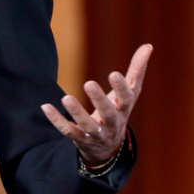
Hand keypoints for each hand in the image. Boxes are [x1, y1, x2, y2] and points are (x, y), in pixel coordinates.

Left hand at [40, 44, 151, 165]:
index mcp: (124, 109)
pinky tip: (45, 106)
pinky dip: (57, 120)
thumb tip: (148, 45)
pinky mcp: (80, 139)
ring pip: (88, 126)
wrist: (108, 148)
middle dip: (99, 100)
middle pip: (108, 114)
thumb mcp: (130, 93)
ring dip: (77, 113)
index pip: (127, 99)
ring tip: (66, 98)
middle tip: (88, 83)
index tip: (114, 73)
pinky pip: (68, 131)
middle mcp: (112, 123)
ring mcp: (97, 134)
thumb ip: (137, 70)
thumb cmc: (118, 110)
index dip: (121, 88)